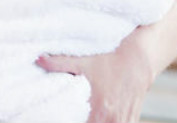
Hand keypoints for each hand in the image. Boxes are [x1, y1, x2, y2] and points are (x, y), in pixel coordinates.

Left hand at [37, 35, 153, 122]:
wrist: (139, 59)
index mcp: (100, 109)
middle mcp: (114, 119)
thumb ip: (59, 63)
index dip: (72, 122)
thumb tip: (37, 59)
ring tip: (86, 116)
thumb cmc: (110, 60)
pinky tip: (98, 117)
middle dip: (83, 122)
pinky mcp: (131, 120)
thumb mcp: (84, 61)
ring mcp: (124, 121)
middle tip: (73, 116)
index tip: (63, 118)